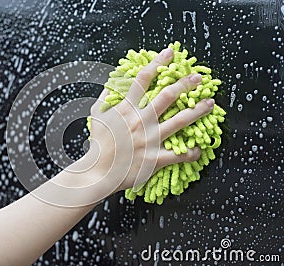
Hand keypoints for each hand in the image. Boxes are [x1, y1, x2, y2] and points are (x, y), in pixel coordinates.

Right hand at [86, 47, 214, 192]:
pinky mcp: (155, 158)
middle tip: (198, 77)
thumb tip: (114, 80)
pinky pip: (178, 155)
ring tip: (210, 103)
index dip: (157, 63)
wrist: (98, 170)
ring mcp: (150, 139)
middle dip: (185, 83)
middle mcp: (141, 120)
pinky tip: (199, 149)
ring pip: (180, 121)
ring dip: (198, 111)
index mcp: (126, 108)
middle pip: (168, 96)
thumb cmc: (98, 142)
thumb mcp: (97, 113)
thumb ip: (107, 95)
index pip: (143, 79)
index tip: (169, 53)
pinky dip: (191, 152)